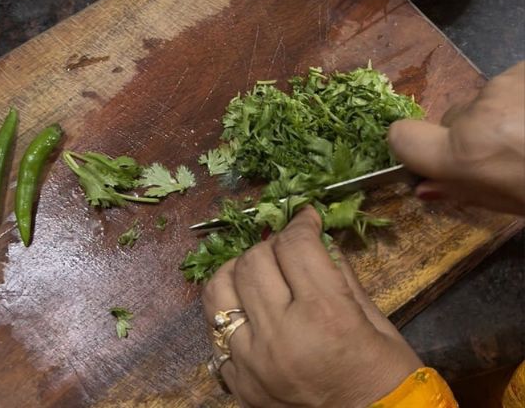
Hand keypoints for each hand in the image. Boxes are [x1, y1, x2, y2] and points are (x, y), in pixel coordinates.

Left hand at [201, 207, 420, 407]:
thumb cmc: (387, 380)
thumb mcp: (376, 321)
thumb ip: (339, 273)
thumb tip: (315, 236)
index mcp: (325, 318)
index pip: (295, 246)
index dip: (300, 224)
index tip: (306, 218)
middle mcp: (282, 337)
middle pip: (253, 261)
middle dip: (273, 248)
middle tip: (291, 255)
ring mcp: (254, 363)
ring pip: (219, 290)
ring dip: (238, 274)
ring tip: (261, 278)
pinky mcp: (240, 385)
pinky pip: (216, 330)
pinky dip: (230, 314)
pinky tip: (252, 314)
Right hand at [389, 62, 524, 214]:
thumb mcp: (511, 204)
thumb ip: (464, 191)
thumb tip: (423, 187)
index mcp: (469, 155)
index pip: (402, 138)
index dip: (408, 146)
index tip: (424, 154)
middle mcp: (477, 114)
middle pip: (452, 119)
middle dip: (470, 133)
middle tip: (508, 154)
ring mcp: (501, 87)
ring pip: (482, 102)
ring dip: (499, 117)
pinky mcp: (521, 69)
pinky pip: (507, 85)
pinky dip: (519, 99)